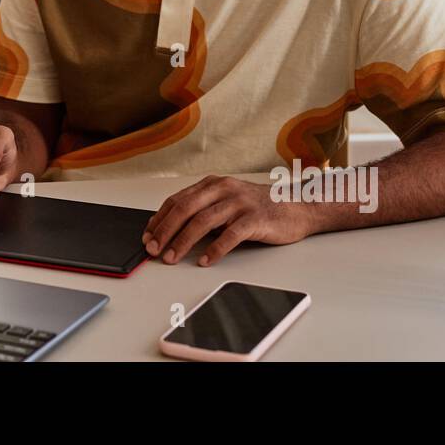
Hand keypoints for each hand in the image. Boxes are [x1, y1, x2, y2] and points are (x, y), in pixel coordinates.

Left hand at [142, 175, 314, 265]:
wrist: (298, 207)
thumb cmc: (258, 208)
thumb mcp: (227, 202)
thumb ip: (203, 209)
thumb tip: (171, 229)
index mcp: (213, 184)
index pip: (178, 200)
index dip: (159, 219)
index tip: (147, 236)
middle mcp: (224, 189)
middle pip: (185, 208)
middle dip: (165, 230)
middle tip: (154, 249)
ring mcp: (240, 202)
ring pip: (203, 221)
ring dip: (183, 241)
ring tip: (172, 257)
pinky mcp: (256, 218)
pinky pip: (231, 235)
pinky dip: (215, 249)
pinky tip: (204, 260)